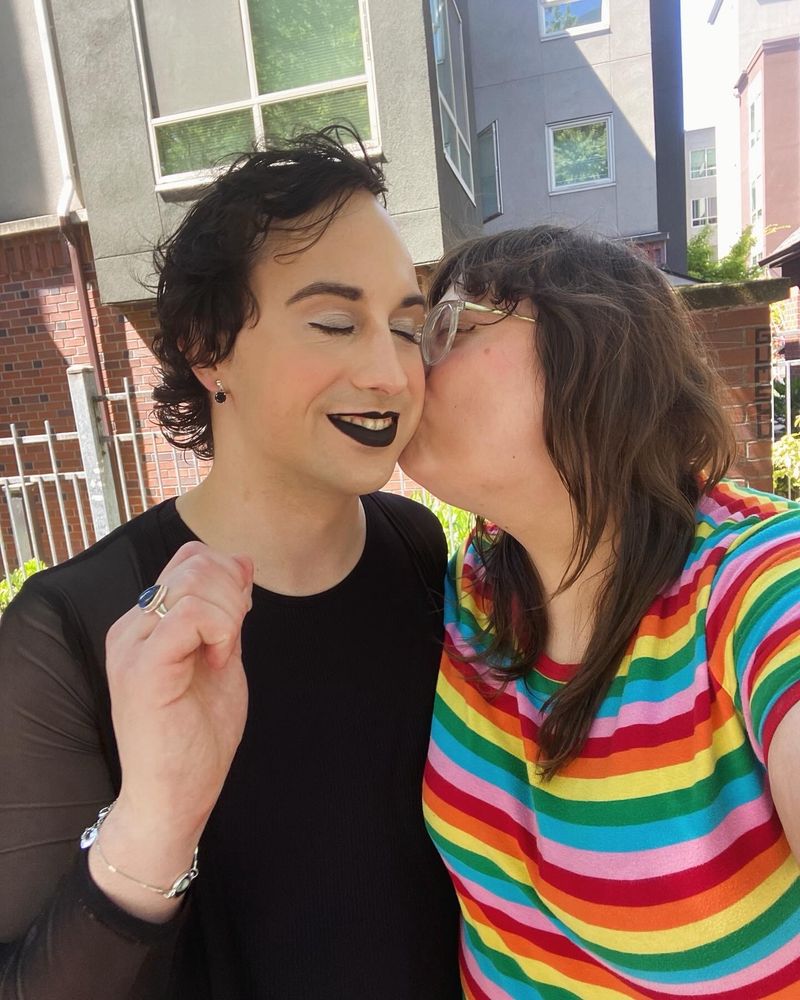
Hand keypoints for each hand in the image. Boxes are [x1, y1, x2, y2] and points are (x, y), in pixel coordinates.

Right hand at [105, 541, 252, 838]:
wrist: (173, 798)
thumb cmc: (196, 737)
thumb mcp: (222, 658)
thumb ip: (228, 612)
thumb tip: (242, 561)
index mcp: (146, 623)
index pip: (189, 559)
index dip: (228, 575)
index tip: (240, 618)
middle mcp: (131, 628)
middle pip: (194, 564)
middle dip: (234, 593)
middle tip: (235, 640)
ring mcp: (132, 647)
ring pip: (192, 583)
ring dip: (229, 614)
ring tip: (225, 655)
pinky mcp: (143, 670)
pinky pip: (187, 616)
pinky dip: (220, 631)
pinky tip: (221, 662)